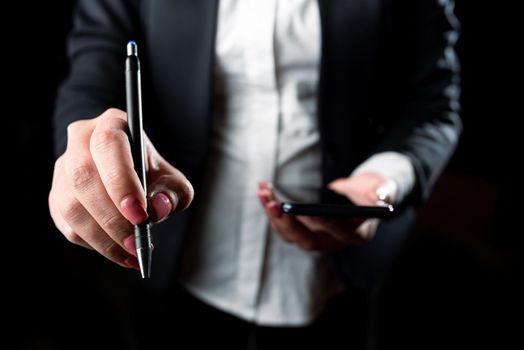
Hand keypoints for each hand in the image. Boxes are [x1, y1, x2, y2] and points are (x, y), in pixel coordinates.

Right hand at [49, 108, 193, 268]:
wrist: (131, 177)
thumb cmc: (152, 175)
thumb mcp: (172, 179)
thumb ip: (171, 192)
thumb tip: (157, 209)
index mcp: (112, 124)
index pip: (107, 145)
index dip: (121, 181)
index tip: (140, 215)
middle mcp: (80, 141)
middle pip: (83, 178)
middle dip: (112, 218)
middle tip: (136, 243)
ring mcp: (62, 169)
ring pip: (71, 206)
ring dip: (103, 237)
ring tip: (132, 253)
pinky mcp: (56, 196)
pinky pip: (67, 224)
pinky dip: (94, 244)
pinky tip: (118, 252)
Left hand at [257, 173, 395, 250]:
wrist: (363, 196)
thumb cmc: (374, 193)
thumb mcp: (384, 190)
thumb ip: (385, 192)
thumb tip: (383, 196)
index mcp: (357, 235)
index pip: (341, 235)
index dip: (329, 226)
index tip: (315, 214)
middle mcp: (333, 241)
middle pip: (307, 240)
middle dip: (289, 223)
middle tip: (274, 205)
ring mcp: (316, 237)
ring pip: (289, 233)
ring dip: (273, 213)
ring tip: (263, 191)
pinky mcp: (303, 230)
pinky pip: (283, 223)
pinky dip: (272, 207)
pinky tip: (264, 190)